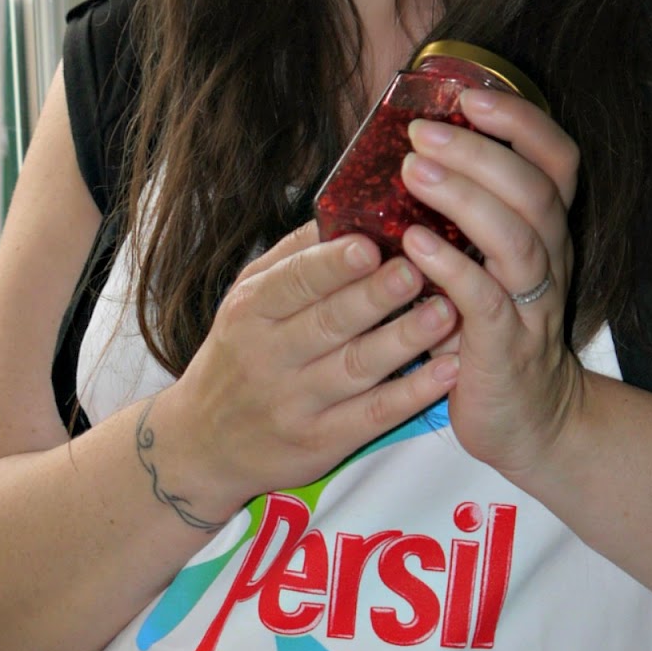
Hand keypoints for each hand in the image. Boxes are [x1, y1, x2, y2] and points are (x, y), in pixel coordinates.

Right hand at [148, 223, 461, 522]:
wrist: (203, 445)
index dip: (334, 264)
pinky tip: (448, 371)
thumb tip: (348, 205)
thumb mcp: (247, 301)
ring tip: (446, 313)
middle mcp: (269, 356)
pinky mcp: (321, 443)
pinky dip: (413, 394)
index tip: (372, 243)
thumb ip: (295, 258)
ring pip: (356, 367)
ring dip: (405, 340)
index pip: (295, 282)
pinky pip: (372, 416)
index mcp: (252, 310)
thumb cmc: (240, 355)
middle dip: (375, 296)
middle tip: (418, 270)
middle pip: (329, 322)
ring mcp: (295, 403)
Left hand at [400, 88, 584, 480]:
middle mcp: (551, 258)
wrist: (529, 420)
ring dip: (465, 198)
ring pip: (518, 237)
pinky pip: (487, 300)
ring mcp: (533, 303)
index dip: (520, 120)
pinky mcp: (508, 347)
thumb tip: (405, 153)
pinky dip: (453, 267)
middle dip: (479, 152)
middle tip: (420, 133)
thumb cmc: (492, 331)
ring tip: (412, 173)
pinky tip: (415, 245)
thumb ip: (462, 214)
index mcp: (547, 229)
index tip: (468, 94)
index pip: (556, 158)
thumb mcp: (488, 262)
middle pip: (534, 188)